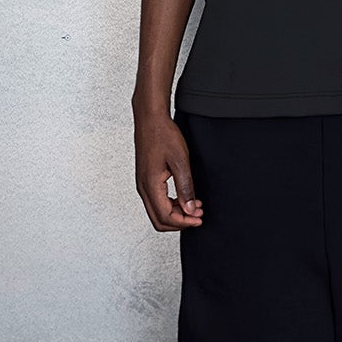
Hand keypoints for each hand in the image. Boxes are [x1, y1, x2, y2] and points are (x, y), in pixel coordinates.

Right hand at [134, 109, 203, 231]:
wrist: (150, 120)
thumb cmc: (162, 135)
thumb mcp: (180, 161)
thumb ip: (185, 187)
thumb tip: (189, 209)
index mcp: (150, 185)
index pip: (165, 216)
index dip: (184, 222)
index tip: (199, 219)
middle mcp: (143, 188)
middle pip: (159, 220)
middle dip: (180, 222)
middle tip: (198, 215)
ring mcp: (143, 184)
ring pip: (157, 212)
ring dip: (176, 214)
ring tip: (194, 206)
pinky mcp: (146, 180)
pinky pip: (157, 201)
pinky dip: (171, 205)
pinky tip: (184, 198)